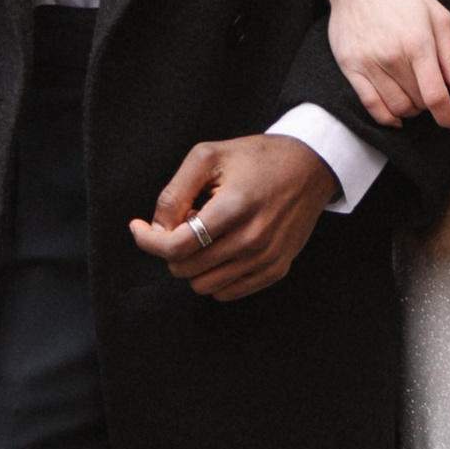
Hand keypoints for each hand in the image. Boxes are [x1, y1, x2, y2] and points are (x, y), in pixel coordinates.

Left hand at [130, 134, 337, 300]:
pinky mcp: (276, 269)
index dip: (148, 241)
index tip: (138, 228)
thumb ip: (174, 192)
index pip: (176, 247)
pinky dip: (214, 276)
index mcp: (233, 207)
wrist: (311, 166)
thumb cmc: (256, 158)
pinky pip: (227, 292)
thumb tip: (156, 229)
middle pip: (185, 268)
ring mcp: (266, 258)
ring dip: (193, 264)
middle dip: (172, 247)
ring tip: (205, 234)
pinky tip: (221, 248)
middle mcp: (252, 239)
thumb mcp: (208, 156)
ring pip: (203, 286)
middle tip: (185, 220)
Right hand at [324, 0, 449, 129]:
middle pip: (417, 103)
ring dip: (410, 110)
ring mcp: (368, 63)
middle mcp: (392, 56)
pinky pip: (370, 105)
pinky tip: (396, 115)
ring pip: (396, 108)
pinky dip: (386, 117)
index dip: (446, 115)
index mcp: (418, 42)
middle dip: (429, 103)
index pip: (435, 95)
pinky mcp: (350, 67)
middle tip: (430, 89)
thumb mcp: (437, 17)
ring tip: (413, 94)